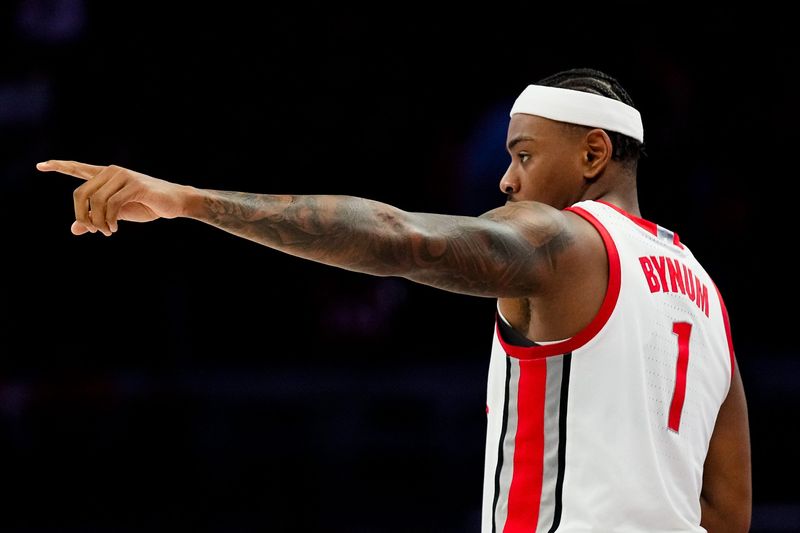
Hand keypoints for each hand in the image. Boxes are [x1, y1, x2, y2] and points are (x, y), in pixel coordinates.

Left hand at [37, 160, 190, 235]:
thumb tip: (74, 229)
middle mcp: (112, 172)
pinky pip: (112, 204)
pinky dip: (110, 220)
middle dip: (82, 215)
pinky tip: (114, 229)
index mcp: (106, 176)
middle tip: (92, 231)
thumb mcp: (117, 215)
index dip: (59, 166)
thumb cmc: (146, 206)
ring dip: (98, 222)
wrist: (174, 203)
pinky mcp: (135, 185)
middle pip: (81, 193)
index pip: (78, 168)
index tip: (40, 165)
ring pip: (96, 201)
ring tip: (107, 232)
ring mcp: (123, 177)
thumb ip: (96, 219)